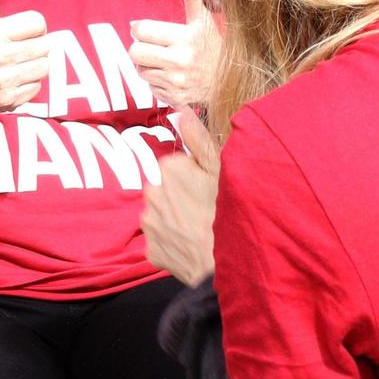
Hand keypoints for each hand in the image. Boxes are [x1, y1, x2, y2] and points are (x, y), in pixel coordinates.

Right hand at [0, 0, 50, 116]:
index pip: (38, 22)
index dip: (35, 27)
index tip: (23, 34)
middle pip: (46, 45)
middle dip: (37, 46)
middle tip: (22, 50)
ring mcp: (3, 79)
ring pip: (45, 66)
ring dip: (36, 65)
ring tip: (20, 64)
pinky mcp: (9, 99)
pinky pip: (38, 87)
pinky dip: (30, 84)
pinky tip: (15, 80)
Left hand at [129, 0, 220, 108]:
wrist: (228, 83)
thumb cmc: (213, 47)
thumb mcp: (204, 21)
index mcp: (184, 38)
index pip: (140, 30)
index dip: (139, 29)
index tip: (147, 31)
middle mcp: (179, 61)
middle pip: (134, 52)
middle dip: (139, 48)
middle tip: (152, 47)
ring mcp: (176, 82)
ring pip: (140, 70)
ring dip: (147, 65)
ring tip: (165, 61)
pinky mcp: (174, 98)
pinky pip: (150, 87)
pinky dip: (156, 81)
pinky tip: (171, 76)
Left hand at [142, 110, 218, 285]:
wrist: (225, 266)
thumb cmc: (229, 214)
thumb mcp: (221, 170)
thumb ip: (198, 139)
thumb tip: (181, 112)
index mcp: (169, 168)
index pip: (178, 165)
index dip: (195, 177)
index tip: (209, 189)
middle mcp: (151, 192)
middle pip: (167, 188)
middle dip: (181, 196)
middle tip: (206, 210)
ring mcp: (149, 223)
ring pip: (161, 214)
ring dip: (175, 218)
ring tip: (200, 228)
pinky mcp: (150, 250)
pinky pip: (160, 240)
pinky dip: (172, 242)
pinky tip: (191, 244)